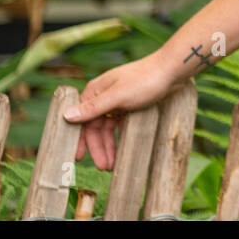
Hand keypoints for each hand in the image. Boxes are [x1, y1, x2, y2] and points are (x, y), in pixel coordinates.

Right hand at [64, 52, 176, 170]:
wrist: (172, 71)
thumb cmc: (145, 80)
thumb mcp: (118, 97)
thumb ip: (93, 108)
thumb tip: (66, 116)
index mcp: (95, 91)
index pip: (82, 120)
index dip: (80, 140)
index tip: (78, 158)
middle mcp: (103, 96)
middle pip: (96, 127)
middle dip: (98, 148)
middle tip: (103, 167)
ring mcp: (118, 101)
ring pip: (108, 128)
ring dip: (109, 146)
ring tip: (113, 165)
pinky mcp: (131, 104)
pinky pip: (121, 125)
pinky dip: (120, 138)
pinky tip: (122, 151)